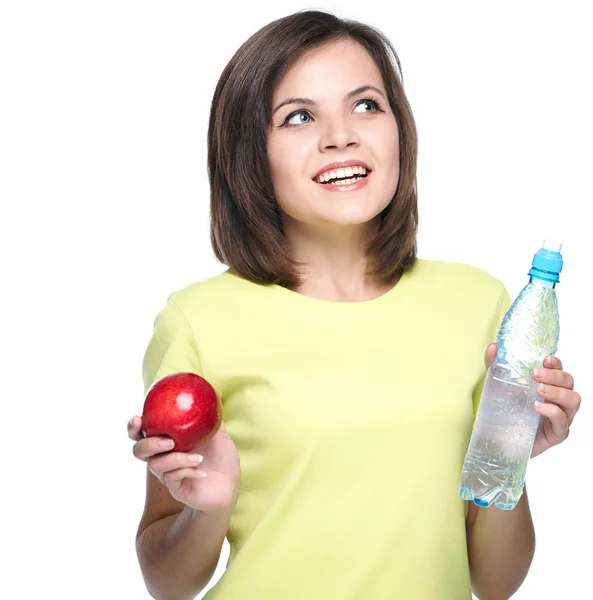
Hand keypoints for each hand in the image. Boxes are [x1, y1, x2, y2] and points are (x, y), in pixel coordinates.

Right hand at [128, 416, 240, 514]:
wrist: (231, 483)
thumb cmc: (221, 456)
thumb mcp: (218, 432)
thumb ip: (208, 415)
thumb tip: (206, 394)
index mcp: (168, 440)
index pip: (142, 433)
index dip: (133, 427)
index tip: (137, 418)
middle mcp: (163, 457)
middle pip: (139, 451)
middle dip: (150, 444)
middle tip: (169, 441)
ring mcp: (167, 474)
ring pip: (156, 465)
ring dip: (176, 459)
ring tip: (197, 457)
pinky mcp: (175, 489)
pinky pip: (171, 478)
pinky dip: (187, 471)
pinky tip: (202, 471)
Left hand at [484, 343, 581, 458]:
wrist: (500, 441)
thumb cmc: (506, 411)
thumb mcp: (498, 387)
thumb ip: (496, 367)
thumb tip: (493, 347)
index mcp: (548, 385)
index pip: (559, 370)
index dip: (556, 363)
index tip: (546, 359)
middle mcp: (558, 399)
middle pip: (569, 382)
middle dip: (555, 375)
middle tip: (536, 374)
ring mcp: (561, 417)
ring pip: (573, 400)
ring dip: (557, 392)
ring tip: (539, 390)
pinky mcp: (557, 433)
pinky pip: (563, 421)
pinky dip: (552, 412)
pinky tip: (538, 407)